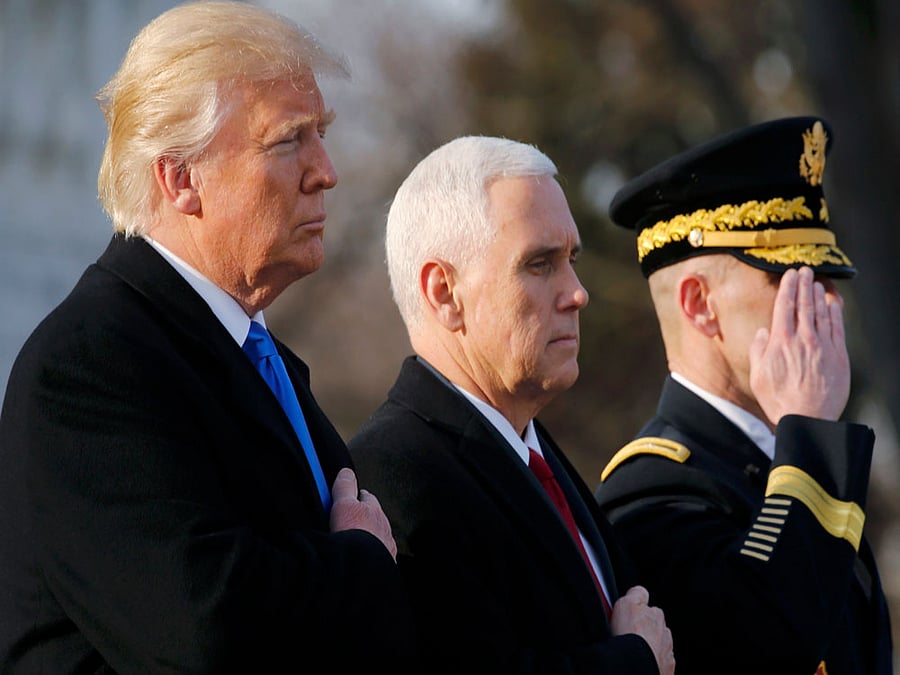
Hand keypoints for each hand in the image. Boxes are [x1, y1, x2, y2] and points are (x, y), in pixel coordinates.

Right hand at [329, 468, 397, 560]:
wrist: (363, 571)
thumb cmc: (355, 538)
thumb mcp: (343, 506)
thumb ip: (345, 487)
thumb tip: (346, 472)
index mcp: (374, 510)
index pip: (366, 497)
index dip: (355, 497)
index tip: (348, 498)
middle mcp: (383, 528)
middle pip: (373, 517)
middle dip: (363, 517)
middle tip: (349, 520)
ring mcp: (386, 547)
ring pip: (377, 537)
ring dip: (368, 537)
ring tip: (354, 542)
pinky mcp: (384, 566)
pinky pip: (378, 556)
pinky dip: (370, 556)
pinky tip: (360, 559)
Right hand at [610, 586, 674, 674]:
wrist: (636, 665)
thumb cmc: (631, 636)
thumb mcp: (627, 602)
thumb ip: (637, 592)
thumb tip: (640, 590)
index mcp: (657, 616)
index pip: (649, 610)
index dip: (637, 613)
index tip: (629, 619)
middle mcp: (666, 634)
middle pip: (654, 629)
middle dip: (644, 632)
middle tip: (628, 636)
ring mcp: (667, 653)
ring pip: (658, 646)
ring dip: (648, 648)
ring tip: (632, 651)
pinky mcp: (665, 669)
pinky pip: (658, 663)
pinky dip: (651, 662)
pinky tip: (639, 662)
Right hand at [749, 266, 849, 424]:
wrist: (807, 418)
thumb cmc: (778, 400)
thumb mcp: (757, 375)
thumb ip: (758, 350)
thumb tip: (763, 332)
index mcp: (780, 343)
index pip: (784, 307)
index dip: (787, 288)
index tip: (789, 275)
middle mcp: (803, 340)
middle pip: (804, 305)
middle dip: (803, 285)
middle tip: (804, 270)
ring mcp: (823, 346)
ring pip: (821, 313)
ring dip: (818, 296)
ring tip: (815, 283)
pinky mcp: (838, 356)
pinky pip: (837, 328)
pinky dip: (835, 313)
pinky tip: (833, 304)